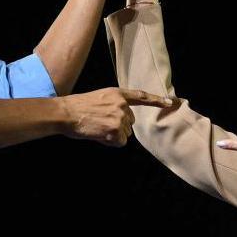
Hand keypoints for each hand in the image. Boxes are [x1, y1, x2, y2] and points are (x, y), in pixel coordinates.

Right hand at [60, 88, 174, 146]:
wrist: (66, 113)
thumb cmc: (78, 107)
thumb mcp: (99, 98)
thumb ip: (114, 105)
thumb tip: (123, 121)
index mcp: (117, 93)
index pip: (141, 96)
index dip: (157, 100)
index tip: (171, 103)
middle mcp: (122, 104)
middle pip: (130, 123)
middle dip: (118, 126)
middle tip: (99, 122)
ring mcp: (119, 117)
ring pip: (125, 134)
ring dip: (113, 135)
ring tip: (97, 127)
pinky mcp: (115, 130)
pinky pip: (120, 142)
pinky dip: (110, 143)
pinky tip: (98, 135)